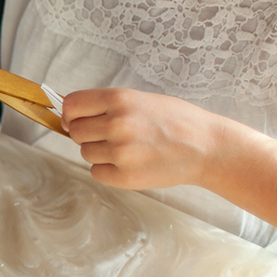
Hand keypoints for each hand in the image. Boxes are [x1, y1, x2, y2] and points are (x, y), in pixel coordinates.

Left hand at [62, 88, 229, 190]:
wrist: (207, 147)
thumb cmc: (175, 121)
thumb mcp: (140, 99)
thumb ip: (106, 106)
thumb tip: (69, 116)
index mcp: (119, 99)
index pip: (71, 105)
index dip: (71, 114)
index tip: (77, 119)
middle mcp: (117, 123)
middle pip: (75, 132)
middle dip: (88, 134)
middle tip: (111, 135)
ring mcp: (121, 152)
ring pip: (85, 153)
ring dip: (100, 152)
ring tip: (128, 148)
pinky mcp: (125, 176)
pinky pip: (96, 173)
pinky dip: (108, 170)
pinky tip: (130, 163)